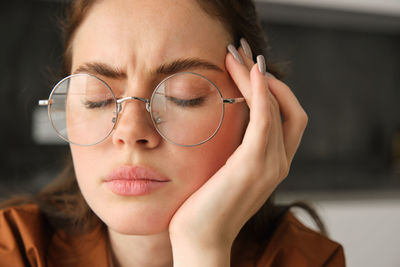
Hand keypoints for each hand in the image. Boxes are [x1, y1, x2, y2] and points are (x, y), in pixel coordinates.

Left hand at [169, 44, 307, 266]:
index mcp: (273, 163)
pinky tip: (251, 74)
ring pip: (276, 108)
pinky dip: (262, 94)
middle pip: (288, 107)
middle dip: (266, 76)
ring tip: (235, 56)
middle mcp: (279, 162)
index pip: (287, 116)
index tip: (247, 67)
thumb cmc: (205, 206)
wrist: (200, 239)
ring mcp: (270, 165)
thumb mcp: (223, 171)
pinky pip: (266, 121)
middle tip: (241, 52)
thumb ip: (235, 149)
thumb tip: (227, 122)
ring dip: (256, 77)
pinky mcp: (253, 166)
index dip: (272, 89)